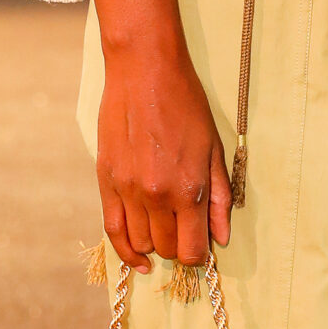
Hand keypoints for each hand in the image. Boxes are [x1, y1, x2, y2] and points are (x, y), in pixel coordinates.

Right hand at [96, 34, 232, 271]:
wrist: (144, 72)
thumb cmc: (186, 104)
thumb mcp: (214, 148)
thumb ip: (219, 197)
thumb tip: (221, 236)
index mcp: (189, 188)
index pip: (192, 249)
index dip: (199, 256)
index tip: (202, 248)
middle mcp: (157, 196)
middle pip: (167, 248)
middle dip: (179, 247)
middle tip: (185, 232)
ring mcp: (128, 190)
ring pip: (140, 242)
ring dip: (154, 244)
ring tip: (164, 230)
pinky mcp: (106, 181)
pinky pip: (112, 229)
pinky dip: (124, 249)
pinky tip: (137, 257)